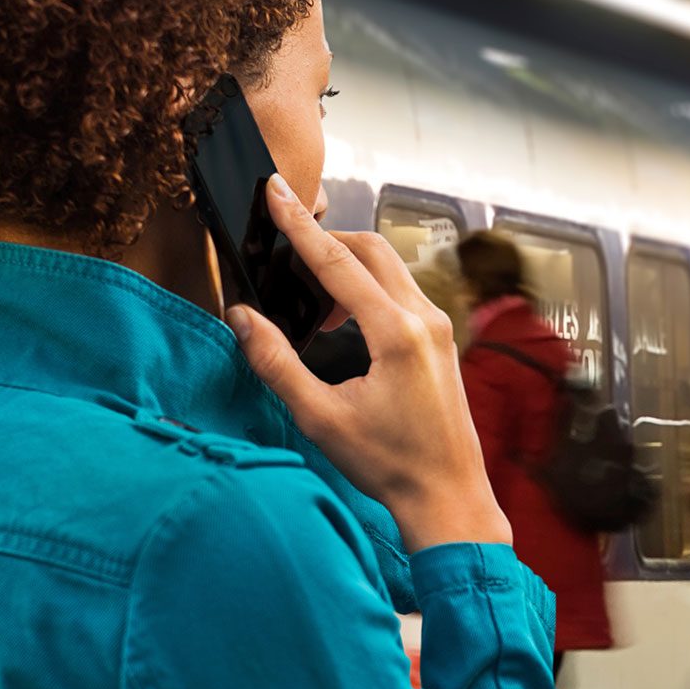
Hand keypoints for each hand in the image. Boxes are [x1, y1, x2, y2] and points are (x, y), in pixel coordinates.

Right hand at [230, 176, 510, 552]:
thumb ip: (276, 363)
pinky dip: (367, 288)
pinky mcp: (443, 341)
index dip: (298, 225)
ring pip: (389, 267)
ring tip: (308, 294)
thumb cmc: (390, 465)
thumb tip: (242, 318)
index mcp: (397, 333)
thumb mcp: (320, 417)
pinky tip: (340, 319)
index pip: (337, 261)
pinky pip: (401, 292)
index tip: (274, 191)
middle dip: (326, 238)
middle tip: (285, 244)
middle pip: (370, 248)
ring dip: (347, 265)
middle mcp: (426, 320)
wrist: (448, 497)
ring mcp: (441, 328)